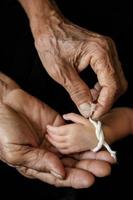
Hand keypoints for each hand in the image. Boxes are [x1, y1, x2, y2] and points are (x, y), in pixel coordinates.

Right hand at [0, 73, 114, 187]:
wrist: (3, 103)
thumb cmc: (3, 129)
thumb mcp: (16, 151)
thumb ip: (39, 162)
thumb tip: (60, 173)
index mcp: (36, 164)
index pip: (59, 175)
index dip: (74, 178)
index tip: (90, 179)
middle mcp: (47, 153)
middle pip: (71, 162)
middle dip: (88, 166)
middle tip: (105, 168)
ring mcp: (54, 138)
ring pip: (75, 148)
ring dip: (90, 152)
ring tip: (106, 155)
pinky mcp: (58, 124)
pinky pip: (73, 131)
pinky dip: (84, 135)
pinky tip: (94, 139)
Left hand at [34, 16, 126, 118]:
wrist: (49, 27)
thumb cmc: (51, 44)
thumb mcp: (61, 72)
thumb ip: (77, 92)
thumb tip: (88, 110)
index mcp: (100, 53)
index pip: (112, 85)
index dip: (104, 104)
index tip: (94, 115)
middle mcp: (108, 50)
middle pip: (118, 84)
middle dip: (106, 101)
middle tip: (92, 110)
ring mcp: (107, 51)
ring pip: (115, 81)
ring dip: (104, 95)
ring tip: (89, 102)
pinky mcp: (102, 54)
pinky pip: (109, 75)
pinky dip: (102, 87)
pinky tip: (90, 92)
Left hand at [46, 113, 97, 153]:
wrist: (101, 137)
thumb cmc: (92, 127)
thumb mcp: (82, 118)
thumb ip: (72, 116)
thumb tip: (63, 116)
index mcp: (72, 130)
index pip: (57, 130)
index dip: (50, 128)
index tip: (47, 126)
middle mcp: (71, 138)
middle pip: (56, 138)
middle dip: (49, 135)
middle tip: (47, 131)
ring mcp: (72, 145)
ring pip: (58, 145)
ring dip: (52, 141)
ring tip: (48, 137)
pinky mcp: (74, 150)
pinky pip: (63, 150)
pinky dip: (57, 148)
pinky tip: (55, 145)